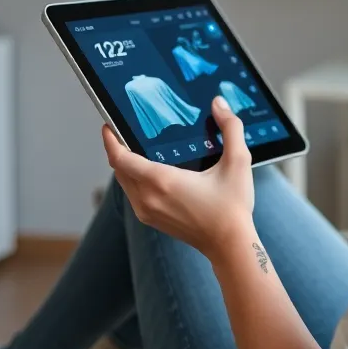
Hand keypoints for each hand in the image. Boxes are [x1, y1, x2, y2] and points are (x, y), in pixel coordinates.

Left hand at [102, 96, 253, 260]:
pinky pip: (133, 195)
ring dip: (126, 166)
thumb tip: (220, 104)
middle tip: (125, 131)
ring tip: (137, 149)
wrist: (229, 244)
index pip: (121, 158)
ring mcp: (147, 212)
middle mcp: (148, 198)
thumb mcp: (238, 162)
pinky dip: (135, 180)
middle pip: (119, 169)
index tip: (108, 126)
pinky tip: (151, 172)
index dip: (111, 140)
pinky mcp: (152, 220)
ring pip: (125, 183)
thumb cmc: (232, 206)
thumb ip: (231, 128)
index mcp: (162, 181)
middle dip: (119, 149)